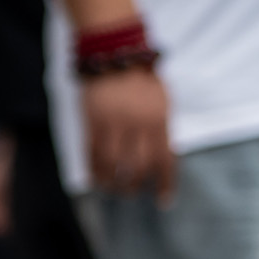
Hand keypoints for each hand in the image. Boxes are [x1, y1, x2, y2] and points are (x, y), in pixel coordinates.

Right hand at [77, 62, 176, 200]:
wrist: (115, 57)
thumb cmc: (142, 81)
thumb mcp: (162, 103)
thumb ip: (162, 130)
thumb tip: (162, 161)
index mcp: (160, 120)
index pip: (165, 160)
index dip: (165, 184)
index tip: (164, 201)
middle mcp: (138, 124)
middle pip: (138, 167)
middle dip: (136, 185)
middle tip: (133, 192)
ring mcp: (114, 124)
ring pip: (113, 166)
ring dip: (113, 184)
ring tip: (113, 191)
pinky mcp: (93, 123)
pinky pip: (92, 155)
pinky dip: (94, 172)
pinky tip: (97, 181)